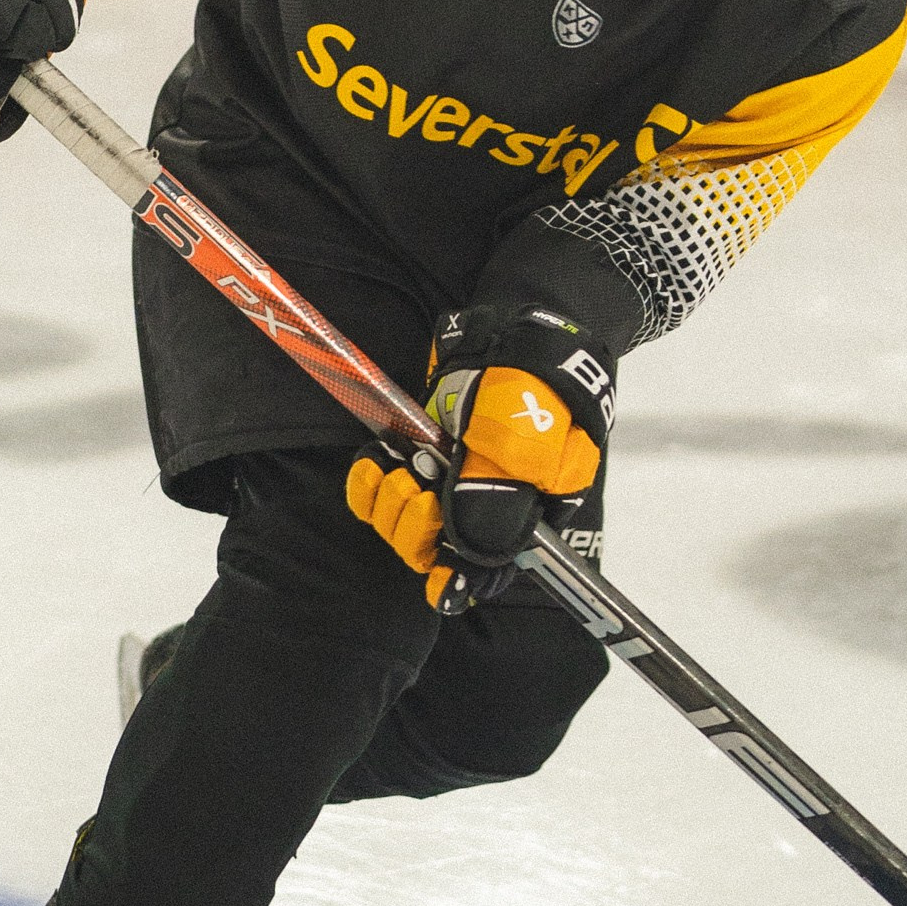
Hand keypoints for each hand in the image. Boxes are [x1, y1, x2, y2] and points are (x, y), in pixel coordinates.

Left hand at [346, 301, 614, 613]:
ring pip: (402, 526)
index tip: (438, 576)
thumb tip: (473, 553)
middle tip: (422, 489)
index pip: (490, 571)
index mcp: (529, 517)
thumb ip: (502, 496)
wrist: (513, 325)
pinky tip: (378, 460)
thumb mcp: (527, 438)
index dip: (460, 580)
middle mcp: (486, 508)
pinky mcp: (417, 456)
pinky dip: (370, 482)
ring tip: (405, 466)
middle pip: (436, 553)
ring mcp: (448, 484)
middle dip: (416, 528)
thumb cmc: (536, 381)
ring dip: (391, 503)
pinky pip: (380, 491)